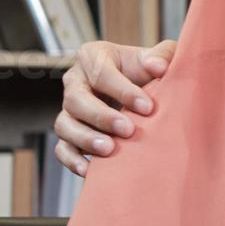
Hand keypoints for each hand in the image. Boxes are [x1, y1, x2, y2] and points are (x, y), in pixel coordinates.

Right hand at [54, 40, 175, 174]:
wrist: (142, 92)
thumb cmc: (148, 71)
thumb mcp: (157, 58)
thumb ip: (163, 55)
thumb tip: (158, 66)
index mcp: (93, 57)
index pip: (103, 73)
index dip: (124, 91)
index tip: (148, 107)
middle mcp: (75, 82)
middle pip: (76, 100)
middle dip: (102, 116)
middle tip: (128, 130)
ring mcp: (69, 109)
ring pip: (64, 125)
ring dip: (86, 139)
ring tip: (110, 150)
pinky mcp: (69, 133)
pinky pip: (61, 148)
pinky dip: (72, 160)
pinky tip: (90, 170)